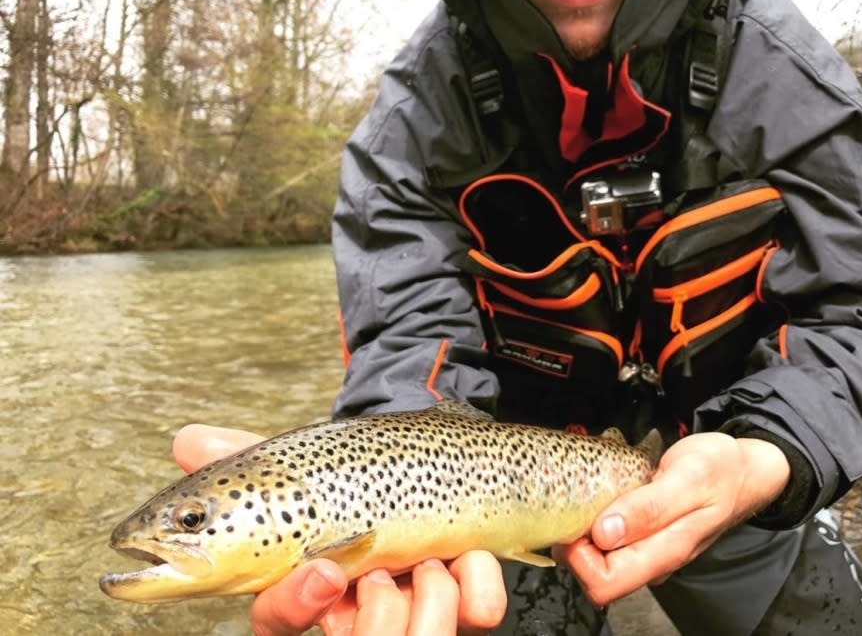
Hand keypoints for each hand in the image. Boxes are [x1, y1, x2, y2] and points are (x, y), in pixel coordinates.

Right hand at [173, 424, 507, 634]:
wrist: (426, 459)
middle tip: (379, 565)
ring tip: (426, 555)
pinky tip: (469, 554)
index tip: (322, 570)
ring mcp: (419, 611)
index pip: (279, 625)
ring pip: (423, 635)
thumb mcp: (297, 468)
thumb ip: (241, 458)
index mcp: (307, 591)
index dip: (296, 607)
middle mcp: (361, 613)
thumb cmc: (348, 479)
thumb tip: (186, 439)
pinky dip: (477, 582)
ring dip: (427, 587)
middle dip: (375, 610)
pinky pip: (480, 614)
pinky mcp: (469, 603)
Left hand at [554, 432, 789, 606]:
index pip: (604, 584)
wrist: (745, 470)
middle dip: (577, 543)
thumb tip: (604, 533)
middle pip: (596, 575)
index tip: (577, 520)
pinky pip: (609, 541)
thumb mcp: (689, 477)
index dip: (580, 558)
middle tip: (581, 501)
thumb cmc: (721, 469)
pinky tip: (605, 497)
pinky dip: (598, 521)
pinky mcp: (645, 537)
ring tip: (596, 493)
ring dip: (586, 529)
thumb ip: (649, 507)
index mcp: (667, 551)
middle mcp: (655, 559)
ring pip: (599, 558)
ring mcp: (650, 550)